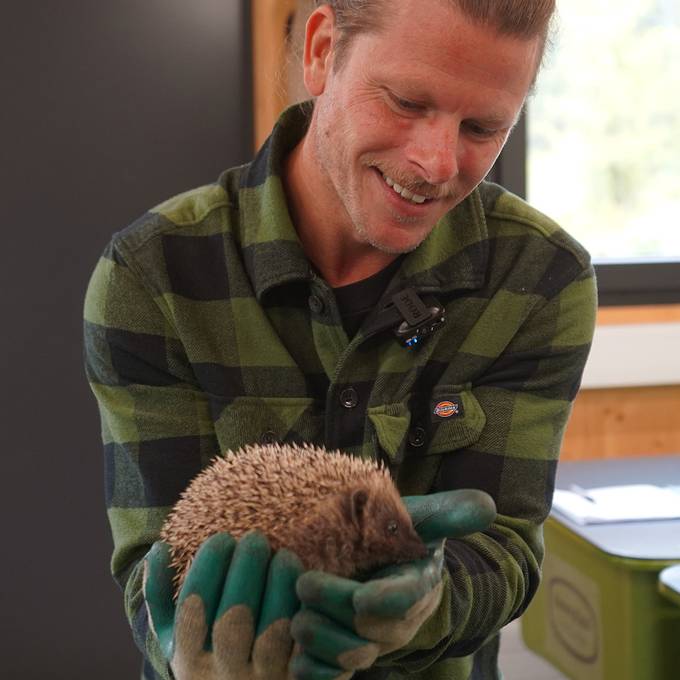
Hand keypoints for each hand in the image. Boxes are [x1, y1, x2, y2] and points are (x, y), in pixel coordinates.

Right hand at [143, 531, 303, 679]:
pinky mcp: (298, 678)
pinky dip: (305, 609)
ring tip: (282, 554)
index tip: (221, 537)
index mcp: (189, 660)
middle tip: (254, 537)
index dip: (207, 570)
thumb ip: (160, 595)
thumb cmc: (206, 655)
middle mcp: (224, 675)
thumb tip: (159, 547)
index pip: (193, 611)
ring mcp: (263, 679)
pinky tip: (306, 581)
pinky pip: (304, 641)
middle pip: (233, 621)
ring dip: (279, 587)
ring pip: (272, 633)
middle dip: (244, 571)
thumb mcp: (174, 636)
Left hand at [290, 489, 495, 679]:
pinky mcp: (346, 654)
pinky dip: (314, 672)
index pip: (406, 599)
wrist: (380, 562)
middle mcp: (398, 621)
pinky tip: (296, 660)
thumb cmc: (396, 535)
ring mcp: (372, 642)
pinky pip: (332, 677)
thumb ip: (449, 512)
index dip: (386, 601)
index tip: (361, 596)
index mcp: (416, 585)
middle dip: (336, 611)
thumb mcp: (420, 519)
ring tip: (296, 617)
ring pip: (350, 656)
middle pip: (369, 630)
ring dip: (321, 640)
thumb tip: (485, 506)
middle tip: (304, 585)